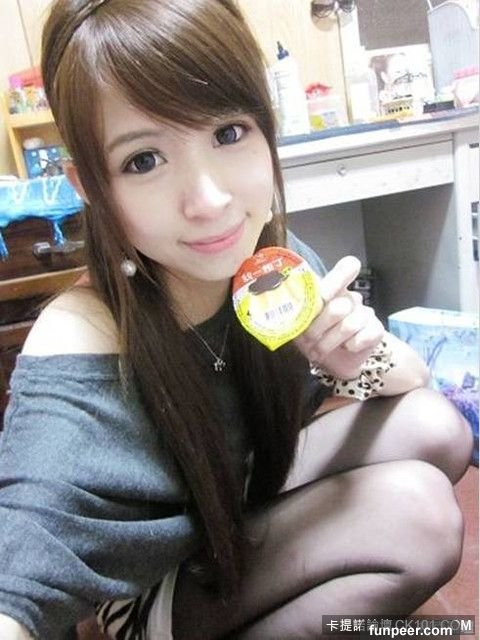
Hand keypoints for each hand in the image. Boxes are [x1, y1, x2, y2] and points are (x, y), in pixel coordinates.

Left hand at [294, 256, 384, 379]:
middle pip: (340, 305)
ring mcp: (366, 313)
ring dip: (329, 342)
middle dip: (319, 327)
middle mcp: (350, 298)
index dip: (337, 279)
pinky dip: (350, 347)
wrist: (335, 362)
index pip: (348, 267)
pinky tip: (345, 348)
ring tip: (319, 350)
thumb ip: (293, 311)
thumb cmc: (314, 337)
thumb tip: (277, 303)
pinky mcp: (376, 330)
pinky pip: (363, 337)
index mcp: (333, 289)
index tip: (322, 296)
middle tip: (308, 340)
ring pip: (349, 324)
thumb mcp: (299, 324)